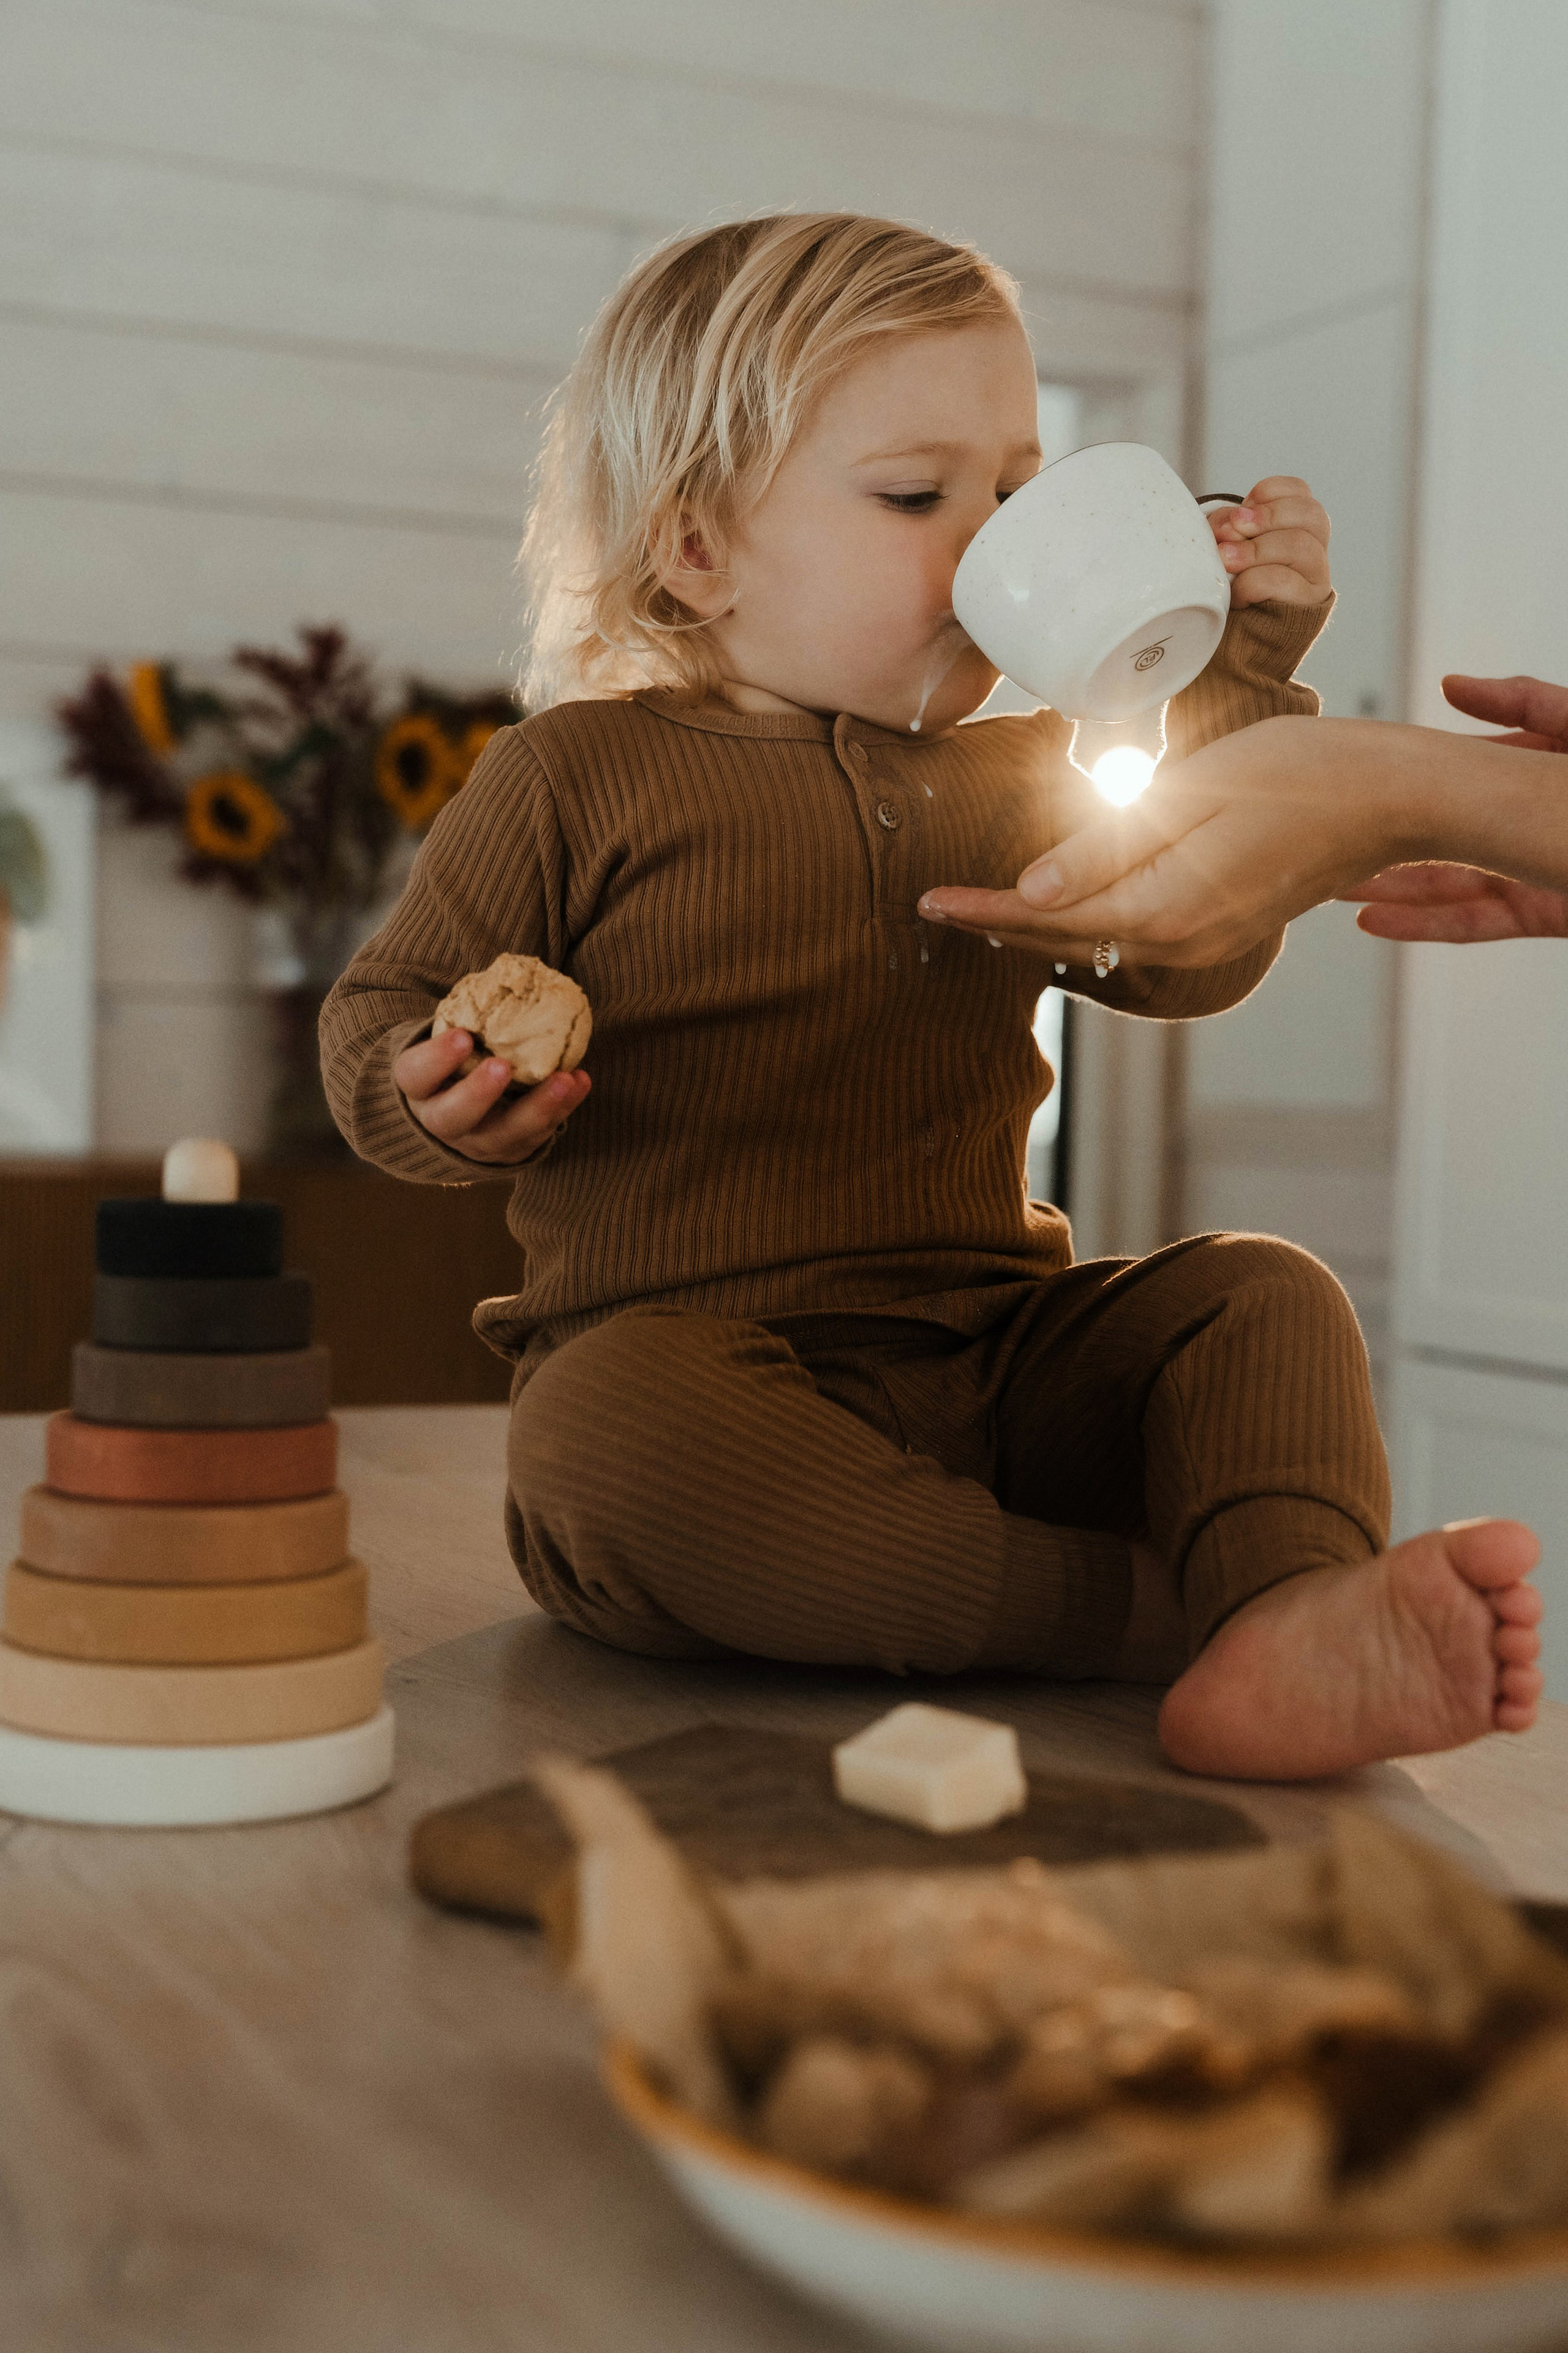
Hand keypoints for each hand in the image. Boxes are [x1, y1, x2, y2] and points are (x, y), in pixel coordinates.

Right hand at [393, 1027, 590, 1164]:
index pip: (416, 1075)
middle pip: (452, 1116)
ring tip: (565, 1080)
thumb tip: (511, 977)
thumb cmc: (458, 1061)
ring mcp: (477, 1141)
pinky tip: (578, 1083)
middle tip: (503, 1067)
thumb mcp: (450, 1041)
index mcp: (419, 1087)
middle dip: (478, 1093)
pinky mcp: (510, 1151)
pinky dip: (562, 1109)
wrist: (464, 1112)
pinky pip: (537, 1136)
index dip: (435, 1059)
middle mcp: (442, 1121)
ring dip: (537, 1108)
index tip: (462, 1036)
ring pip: (503, 1135)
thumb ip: (470, 1021)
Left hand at [920, 714, 1383, 966]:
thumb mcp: (1194, 792)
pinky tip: (1065, 906)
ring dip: (1037, 928)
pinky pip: (1135, 934)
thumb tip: (1033, 889)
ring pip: (1098, 941)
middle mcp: (1181, 939)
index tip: (927, 901)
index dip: (981, 907)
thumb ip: (1108, 844)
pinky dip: (1086, 924)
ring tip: (982, 909)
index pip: (1047, 916)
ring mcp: (1206, 939)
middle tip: (935, 908)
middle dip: (996, 923)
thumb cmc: (1301, 772)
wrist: (1390, 798)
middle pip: (1064, 939)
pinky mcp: (1224, 923)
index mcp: (1165, 908)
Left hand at [1207, 474, 1331, 608]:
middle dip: (1268, 516)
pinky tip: (1236, 593)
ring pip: (1300, 545)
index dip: (1269, 493)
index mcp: (1299, 526)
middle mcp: (1316, 547)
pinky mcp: (1309, 604)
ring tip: (1225, 559)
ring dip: (1256, 549)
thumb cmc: (1232, 586)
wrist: (1236, 642)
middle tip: (1234, 526)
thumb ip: (1229, 527)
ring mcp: (1317, 576)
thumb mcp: (1227, 547)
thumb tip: (1233, 524)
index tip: (1240, 510)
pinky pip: (1285, 581)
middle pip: (1310, 514)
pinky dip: (1253, 582)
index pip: (1300, 492)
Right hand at [1341, 674, 1567, 939]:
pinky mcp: (1539, 915)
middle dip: (1380, 835)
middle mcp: (1522, 823)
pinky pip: (1472, 923)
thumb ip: (1521, 700)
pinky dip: (1421, 924)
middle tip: (1323, 833)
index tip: (1352, 769)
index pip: (1459, 769)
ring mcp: (1528, 871)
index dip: (1407, 771)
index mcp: (1531, 773)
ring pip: (1444, 882)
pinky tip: (1371, 918)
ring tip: (1329, 883)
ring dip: (1386, 885)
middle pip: (1439, 831)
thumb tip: (1448, 685)